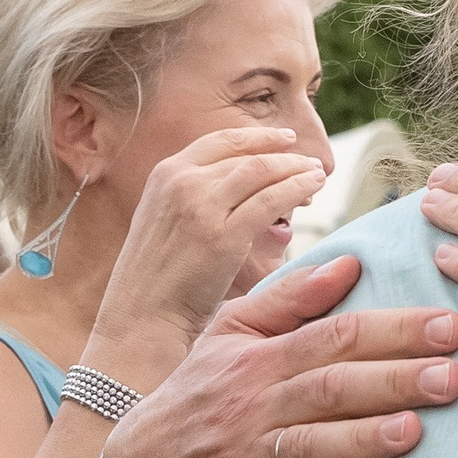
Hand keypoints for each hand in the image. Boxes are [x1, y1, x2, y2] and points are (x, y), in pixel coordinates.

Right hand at [90, 127, 329, 367]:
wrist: (139, 320)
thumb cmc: (156, 282)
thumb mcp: (166, 223)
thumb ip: (195, 199)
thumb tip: (239, 191)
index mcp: (165, 174)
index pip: (221, 141)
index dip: (259, 137)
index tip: (285, 139)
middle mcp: (181, 181)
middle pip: (247, 156)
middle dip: (285, 158)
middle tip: (311, 165)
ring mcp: (201, 205)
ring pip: (262, 172)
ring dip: (296, 171)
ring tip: (318, 176)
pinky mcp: (223, 234)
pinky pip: (271, 200)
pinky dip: (297, 189)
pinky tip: (313, 190)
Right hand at [98, 255, 457, 457]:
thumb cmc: (200, 396)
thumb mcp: (229, 335)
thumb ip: (291, 299)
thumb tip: (352, 263)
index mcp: (259, 359)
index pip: (334, 337)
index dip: (393, 331)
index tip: (449, 326)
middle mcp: (252, 406)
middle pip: (331, 387)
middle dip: (394, 380)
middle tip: (453, 376)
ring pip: (309, 445)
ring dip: (363, 438)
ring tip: (415, 430)